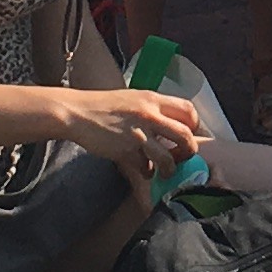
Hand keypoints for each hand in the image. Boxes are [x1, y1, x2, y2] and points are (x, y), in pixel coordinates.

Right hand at [62, 86, 205, 180]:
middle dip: (189, 151)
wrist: (77, 113)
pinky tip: (142, 170)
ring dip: (170, 168)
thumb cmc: (104, 106)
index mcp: (153, 99)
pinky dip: (146, 173)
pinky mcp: (126, 151)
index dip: (194, 125)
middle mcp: (149, 115)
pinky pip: (145, 168)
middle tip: (182, 156)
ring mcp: (138, 134)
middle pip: (185, 135)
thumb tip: (170, 124)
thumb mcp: (132, 99)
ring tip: (164, 171)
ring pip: (168, 158)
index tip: (189, 135)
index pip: (188, 110)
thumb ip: (152, 109)